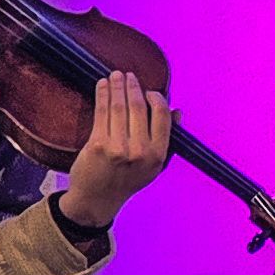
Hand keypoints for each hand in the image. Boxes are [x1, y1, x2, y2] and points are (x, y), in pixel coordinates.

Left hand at [61, 71, 174, 231]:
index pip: (161, 116)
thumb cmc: (126, 180)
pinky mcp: (97, 144)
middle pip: (138, 107)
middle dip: (133, 86)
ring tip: (115, 76)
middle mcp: (140, 151)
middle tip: (128, 75)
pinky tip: (102, 85)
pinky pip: (102, 112)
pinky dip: (103, 94)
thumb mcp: (155, 165)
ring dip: (117, 86)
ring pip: (119, 106)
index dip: (155, 98)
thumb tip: (177, 111)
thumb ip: (167, 138)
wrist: (97, 200)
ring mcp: (117, 147)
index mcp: (157, 154)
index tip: (148, 91)